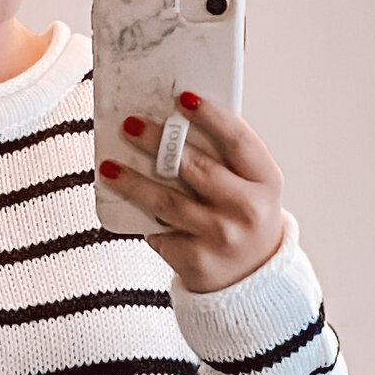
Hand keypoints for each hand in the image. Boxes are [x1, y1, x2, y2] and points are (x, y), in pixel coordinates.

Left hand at [98, 92, 284, 291]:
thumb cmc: (242, 216)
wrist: (250, 277)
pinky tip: (129, 206)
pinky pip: (161, 232)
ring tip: (109, 167)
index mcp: (266, 181)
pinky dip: (144, 219)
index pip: (238, 141)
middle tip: (129, 124)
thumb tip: (170, 121)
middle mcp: (248, 210)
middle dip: (158, 143)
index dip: (211, 116)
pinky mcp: (197, 261)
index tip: (182, 98)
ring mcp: (223, 238)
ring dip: (134, 182)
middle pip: (197, 168)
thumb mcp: (250, 185)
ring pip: (168, 202)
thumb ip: (223, 157)